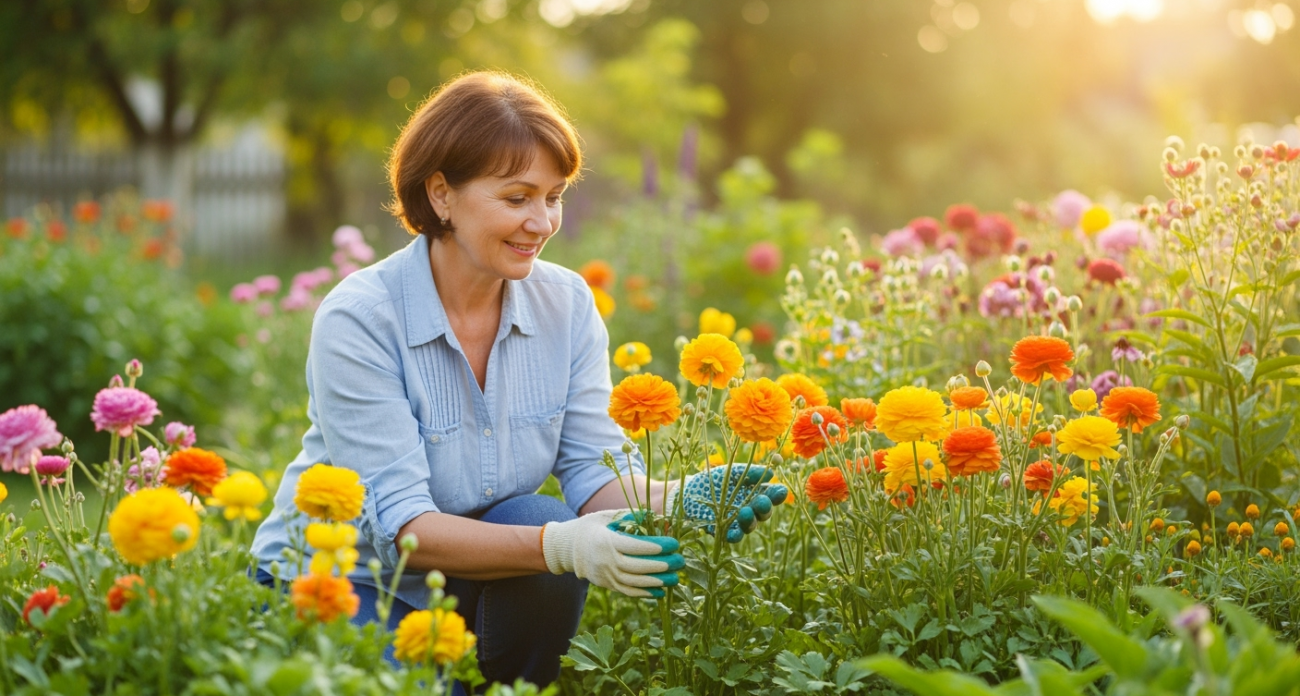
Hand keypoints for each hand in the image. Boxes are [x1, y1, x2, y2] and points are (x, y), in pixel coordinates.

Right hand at [541, 509, 684, 597]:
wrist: (567, 548)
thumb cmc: (591, 527)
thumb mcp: (607, 516)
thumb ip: (629, 517)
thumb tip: (654, 516)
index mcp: (607, 542)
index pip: (635, 546)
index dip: (656, 546)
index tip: (674, 544)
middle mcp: (606, 561)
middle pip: (638, 567)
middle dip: (662, 565)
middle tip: (680, 561)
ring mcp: (606, 576)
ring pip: (635, 583)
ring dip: (657, 582)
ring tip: (675, 578)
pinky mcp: (607, 585)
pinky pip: (628, 592)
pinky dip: (645, 594)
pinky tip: (661, 591)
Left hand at [668, 464, 787, 542]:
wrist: (689, 491)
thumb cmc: (714, 479)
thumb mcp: (731, 472)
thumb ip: (749, 472)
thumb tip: (771, 472)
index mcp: (755, 493)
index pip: (772, 495)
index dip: (777, 495)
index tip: (780, 491)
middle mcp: (750, 508)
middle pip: (764, 512)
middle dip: (765, 508)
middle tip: (761, 502)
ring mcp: (738, 522)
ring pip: (751, 525)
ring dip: (751, 520)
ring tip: (744, 512)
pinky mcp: (724, 532)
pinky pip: (734, 536)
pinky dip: (736, 535)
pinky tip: (736, 531)